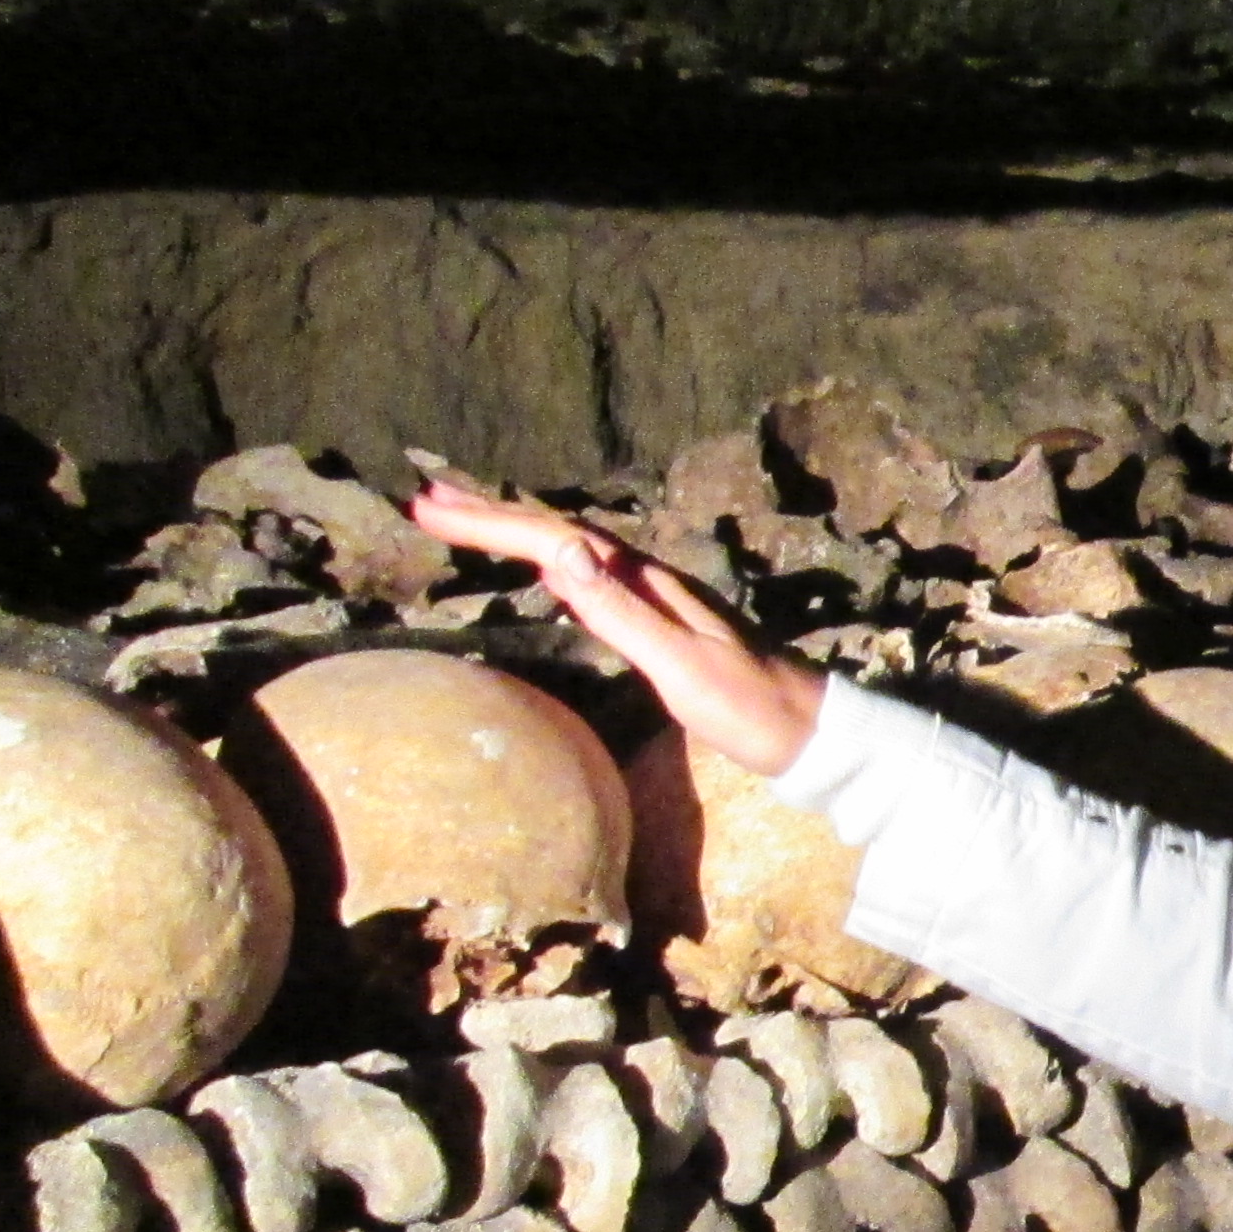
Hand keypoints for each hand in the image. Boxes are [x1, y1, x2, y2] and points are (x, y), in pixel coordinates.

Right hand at [408, 476, 824, 776]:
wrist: (808, 731)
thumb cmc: (747, 706)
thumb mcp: (678, 664)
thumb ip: (621, 612)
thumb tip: (563, 552)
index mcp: (647, 582)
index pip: (556, 538)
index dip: (490, 522)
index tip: (428, 508)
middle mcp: (649, 579)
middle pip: (559, 533)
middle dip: (491, 515)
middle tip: (424, 500)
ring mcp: (656, 599)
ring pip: (573, 550)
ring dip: (517, 532)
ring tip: (463, 517)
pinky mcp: (661, 623)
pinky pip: (591, 578)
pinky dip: (553, 562)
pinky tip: (545, 567)